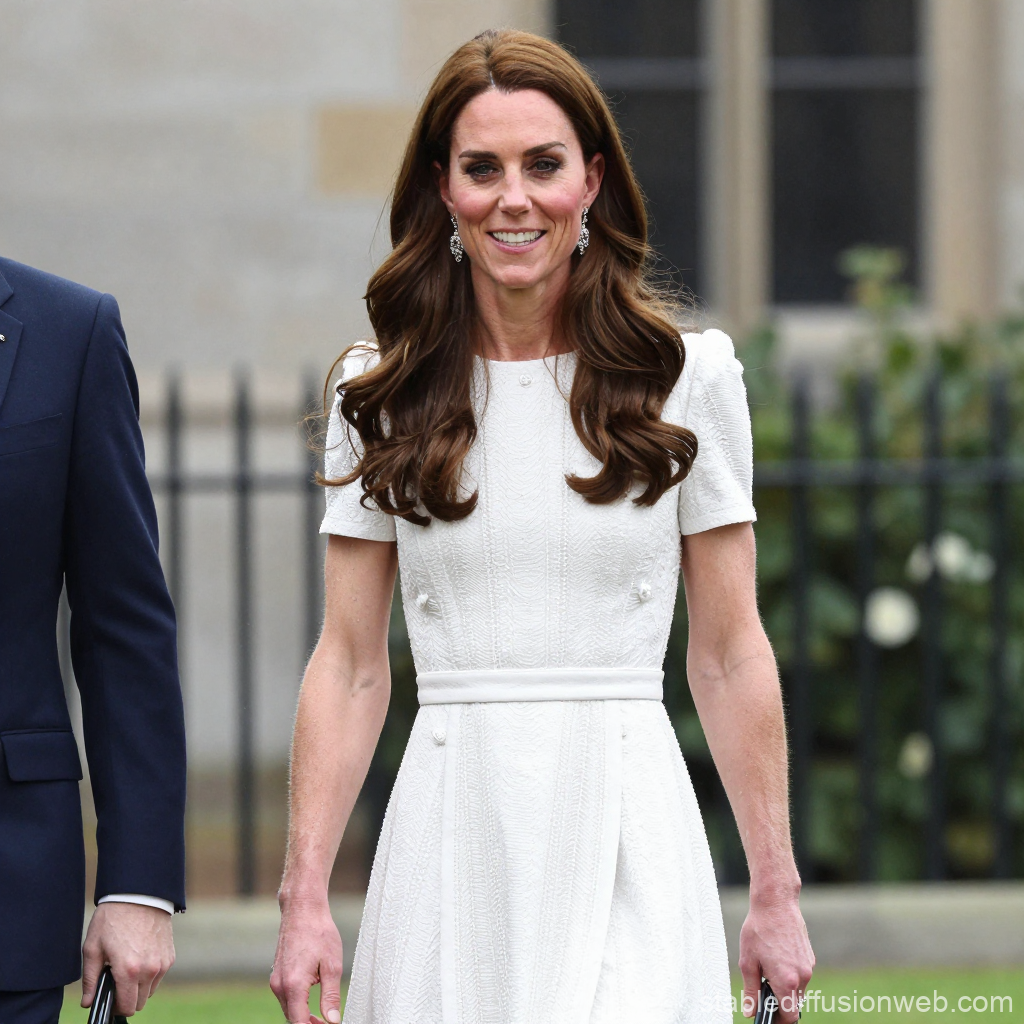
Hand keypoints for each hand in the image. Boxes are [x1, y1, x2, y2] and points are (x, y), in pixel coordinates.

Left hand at [81, 903, 174, 1015]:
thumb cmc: (113, 918)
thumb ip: (90, 980)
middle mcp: (149, 970)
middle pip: (140, 1003)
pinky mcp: (170, 955)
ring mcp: (162, 963)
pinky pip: (159, 975)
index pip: (127, 1008)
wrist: (139, 894)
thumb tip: (87, 1002)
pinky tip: (140, 957)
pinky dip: (150, 973)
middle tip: (116, 981)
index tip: (109, 998)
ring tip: (129, 967)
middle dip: (127, 998)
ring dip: (140, 986)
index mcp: (128, 971)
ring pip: (150, 990)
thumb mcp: (93, 948)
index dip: (115, 1007)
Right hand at [271, 896, 344, 1023]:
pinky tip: (313, 1000)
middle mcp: (280, 985)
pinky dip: (297, 1004)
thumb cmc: (319, 932)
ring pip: (289, 1009)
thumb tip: (333, 1021)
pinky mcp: (277, 974)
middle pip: (293, 1018)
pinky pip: (286, 997)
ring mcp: (276, 979)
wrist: (303, 909)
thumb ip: (331, 996)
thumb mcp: (332, 965)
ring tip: (323, 1015)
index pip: (299, 1022)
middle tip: (329, 1022)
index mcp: (293, 985)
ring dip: (303, 1016)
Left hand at [738, 894, 813, 1021]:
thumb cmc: (759, 929)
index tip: (768, 1017)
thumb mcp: (748, 961)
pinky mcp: (810, 957)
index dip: (779, 1021)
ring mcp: (808, 966)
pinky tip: (777, 960)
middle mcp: (802, 976)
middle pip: (794, 1004)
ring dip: (786, 988)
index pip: (790, 1016)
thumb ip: (750, 990)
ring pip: (799, 990)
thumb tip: (750, 1012)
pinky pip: (802, 975)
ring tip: (768, 971)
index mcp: (787, 981)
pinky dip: (791, 975)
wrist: (776, 903)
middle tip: (764, 993)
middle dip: (780, 1003)